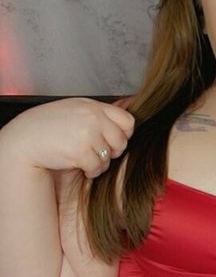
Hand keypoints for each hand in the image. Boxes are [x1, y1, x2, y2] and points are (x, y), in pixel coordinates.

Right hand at [6, 97, 134, 177]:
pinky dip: (90, 172)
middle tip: (97, 152)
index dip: (124, 134)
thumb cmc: (49, 126)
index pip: (127, 121)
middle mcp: (92, 118)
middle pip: (122, 141)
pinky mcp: (79, 152)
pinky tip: (79, 166)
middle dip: (112, 151)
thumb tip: (129, 104)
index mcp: (93, 106)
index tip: (112, 140)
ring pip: (109, 157)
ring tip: (85, 158)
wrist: (25, 139)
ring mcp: (87, 134)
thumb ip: (99, 113)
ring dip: (99, 163)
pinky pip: (97, 167)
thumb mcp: (76, 109)